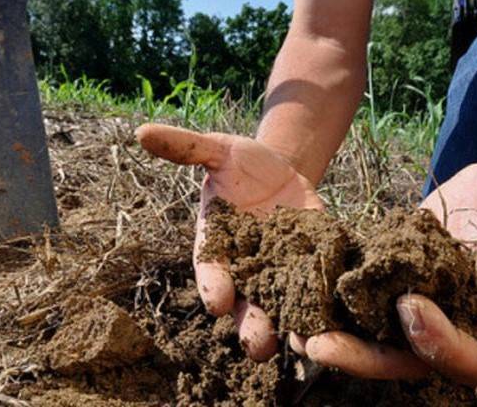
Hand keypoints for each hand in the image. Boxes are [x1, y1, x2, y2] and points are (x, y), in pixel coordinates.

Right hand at [135, 124, 323, 359]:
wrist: (282, 170)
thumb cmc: (241, 164)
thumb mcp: (218, 150)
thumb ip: (186, 148)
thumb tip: (142, 132)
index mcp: (217, 247)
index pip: (211, 272)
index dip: (213, 286)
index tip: (217, 301)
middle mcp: (245, 269)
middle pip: (245, 307)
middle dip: (251, 326)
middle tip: (257, 344)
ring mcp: (279, 274)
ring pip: (280, 312)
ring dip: (288, 330)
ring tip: (298, 345)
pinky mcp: (310, 270)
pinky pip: (315, 296)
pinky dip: (323, 310)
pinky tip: (334, 322)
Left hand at [303, 154, 476, 383]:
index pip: (469, 360)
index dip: (438, 345)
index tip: (410, 305)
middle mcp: (458, 319)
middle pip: (408, 359)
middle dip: (366, 357)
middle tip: (317, 348)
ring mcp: (425, 295)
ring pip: (375, 329)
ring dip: (335, 330)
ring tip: (290, 324)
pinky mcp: (397, 266)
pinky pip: (361, 287)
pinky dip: (331, 288)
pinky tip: (294, 277)